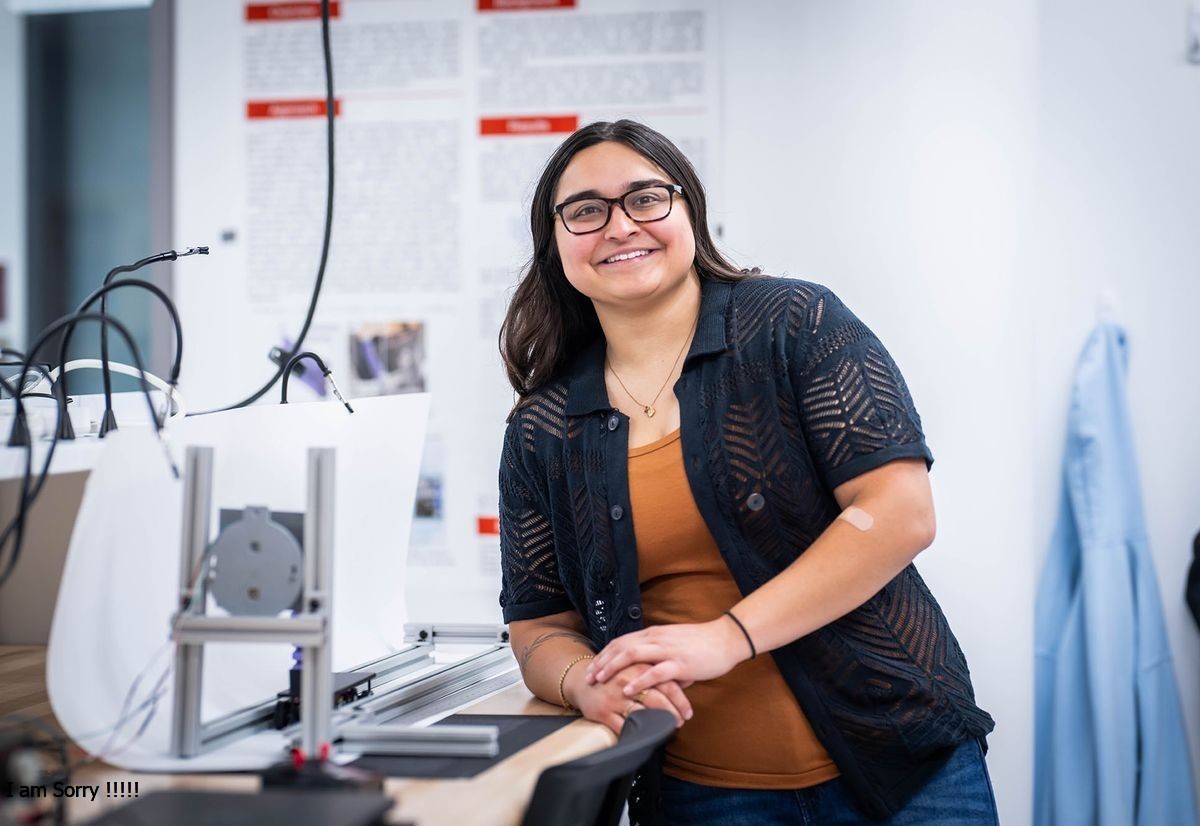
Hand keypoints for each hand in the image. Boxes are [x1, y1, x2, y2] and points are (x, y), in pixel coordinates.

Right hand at [565, 661, 692, 734]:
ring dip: (659, 724)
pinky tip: (646, 736)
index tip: (688, 712)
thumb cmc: (615, 675)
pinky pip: (624, 726)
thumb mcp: (636, 667)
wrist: (583, 681)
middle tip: (681, 722)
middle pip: (658, 699)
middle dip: (673, 714)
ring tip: (668, 728)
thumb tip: (687, 680)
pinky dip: (636, 733)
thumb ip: (658, 672)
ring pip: (643, 713)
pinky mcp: (604, 712)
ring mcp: (615, 697)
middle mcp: (627, 681)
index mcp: (638, 667)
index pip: (667, 684)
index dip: (681, 700)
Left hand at [585, 618, 748, 696]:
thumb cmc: (703, 645)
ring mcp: (667, 650)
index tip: (592, 667)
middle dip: (601, 662)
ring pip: (631, 655)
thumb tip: (653, 679)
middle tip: (588, 677)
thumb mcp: (675, 647)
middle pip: (620, 647)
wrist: (726, 639)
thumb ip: (661, 660)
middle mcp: (656, 639)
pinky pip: (654, 672)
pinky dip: (637, 681)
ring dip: (612, 668)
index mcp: (654, 634)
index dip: (605, 654)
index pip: (622, 642)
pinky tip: (627, 689)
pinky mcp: (680, 664)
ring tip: (600, 681)